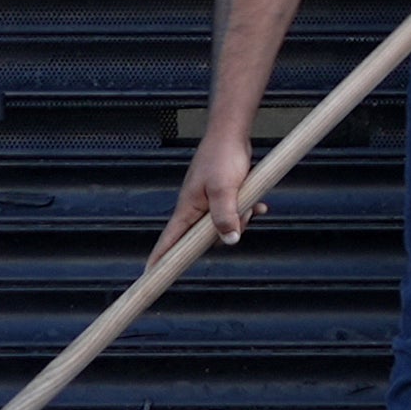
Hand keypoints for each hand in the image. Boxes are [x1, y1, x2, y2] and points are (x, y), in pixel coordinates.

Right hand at [159, 124, 259, 257]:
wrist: (231, 133)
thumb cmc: (223, 157)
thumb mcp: (225, 190)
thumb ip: (225, 216)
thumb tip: (230, 241)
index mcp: (187, 209)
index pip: (169, 240)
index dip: (160, 258)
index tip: (150, 276)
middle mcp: (195, 208)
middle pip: (204, 237)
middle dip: (225, 233)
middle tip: (242, 215)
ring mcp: (208, 201)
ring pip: (222, 224)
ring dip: (240, 218)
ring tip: (251, 203)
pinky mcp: (222, 194)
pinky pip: (233, 211)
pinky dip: (247, 210)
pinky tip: (260, 205)